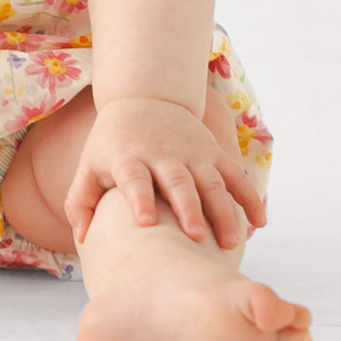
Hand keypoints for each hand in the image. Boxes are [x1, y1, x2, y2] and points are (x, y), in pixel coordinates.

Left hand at [64, 96, 265, 248]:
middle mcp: (162, 155)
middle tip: (196, 235)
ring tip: (232, 242)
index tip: (145, 222)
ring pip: (211, 181)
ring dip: (223, 210)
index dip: (139, 198)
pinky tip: (260, 223)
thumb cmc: (112, 144)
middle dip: (188, 207)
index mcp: (129, 159)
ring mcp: (191, 152)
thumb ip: (80, 202)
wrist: (143, 98)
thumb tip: (82, 240)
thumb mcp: (89, 165)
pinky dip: (249, 197)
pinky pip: (235, 175)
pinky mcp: (212, 152)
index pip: (134, 178)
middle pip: (177, 181)